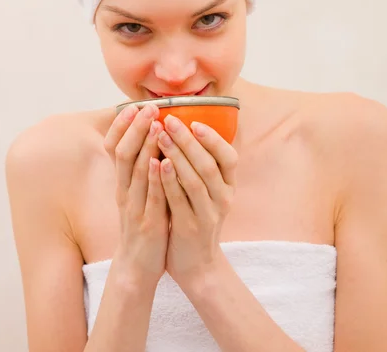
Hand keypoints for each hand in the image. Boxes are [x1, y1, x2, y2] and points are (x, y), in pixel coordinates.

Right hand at [104, 103, 169, 285]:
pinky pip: (150, 198)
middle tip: (147, 107)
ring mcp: (134, 207)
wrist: (138, 266)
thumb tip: (152, 138)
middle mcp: (125, 191)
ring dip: (145, 147)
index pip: (115, 148)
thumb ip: (142, 169)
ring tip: (155, 126)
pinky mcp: (148, 223)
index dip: (122, 126)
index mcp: (123, 183)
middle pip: (123, 154)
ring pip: (135, 172)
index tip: (131, 105)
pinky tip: (159, 163)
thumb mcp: (139, 193)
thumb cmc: (143, 223)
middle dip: (135, 128)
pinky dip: (154, 179)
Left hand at [157, 115, 237, 287]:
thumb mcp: (208, 192)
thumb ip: (201, 166)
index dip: (213, 138)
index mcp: (228, 187)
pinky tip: (157, 163)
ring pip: (195, 180)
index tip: (195, 121)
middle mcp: (223, 199)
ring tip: (160, 136)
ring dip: (177, 156)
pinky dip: (169, 180)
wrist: (196, 265)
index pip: (229, 157)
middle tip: (169, 121)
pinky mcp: (190, 228)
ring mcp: (208, 214)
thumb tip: (186, 130)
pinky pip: (179, 200)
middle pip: (209, 164)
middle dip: (188, 140)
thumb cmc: (197, 218)